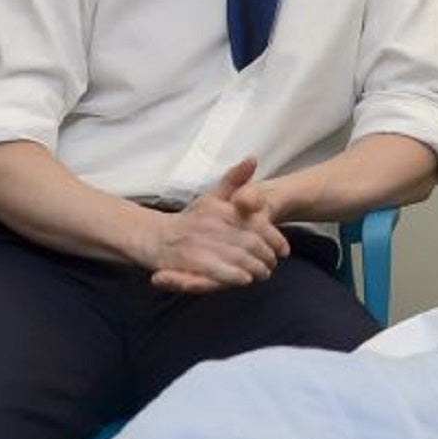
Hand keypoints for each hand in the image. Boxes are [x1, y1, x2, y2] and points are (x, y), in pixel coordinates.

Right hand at [150, 157, 289, 293]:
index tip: (284, 250)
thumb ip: (234, 180)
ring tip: (262, 274)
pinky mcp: (190, 260)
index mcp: (221, 208)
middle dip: (266, 257)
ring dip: (255, 268)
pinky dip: (233, 275)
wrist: (154, 237)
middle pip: (252, 243)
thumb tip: (253, 158)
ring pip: (239, 257)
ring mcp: (201, 242)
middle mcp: (213, 223)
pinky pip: (217, 270)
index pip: (258, 223)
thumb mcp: (212, 197)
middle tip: (272, 265)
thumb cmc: (189, 220)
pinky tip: (245, 279)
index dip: (275, 238)